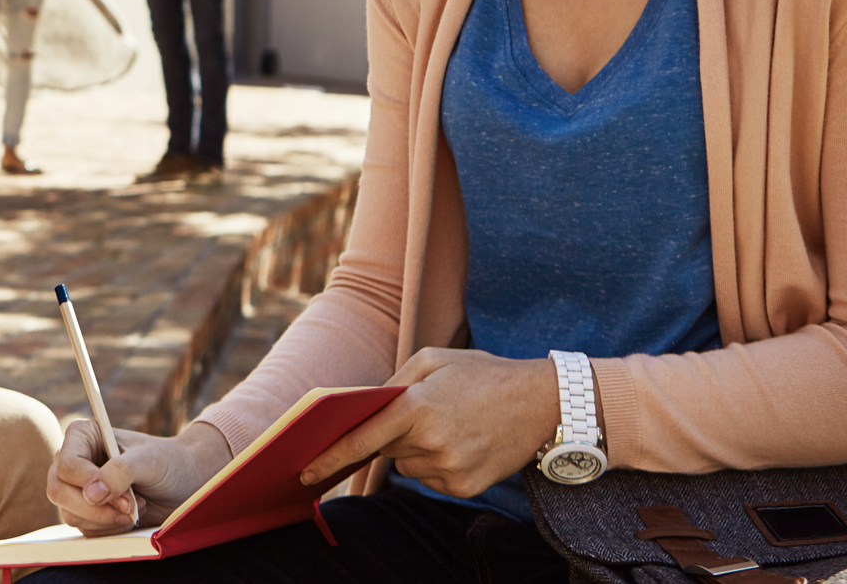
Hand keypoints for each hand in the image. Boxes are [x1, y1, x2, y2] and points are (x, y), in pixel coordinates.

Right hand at [48, 419, 231, 535]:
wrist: (183, 484)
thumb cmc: (167, 462)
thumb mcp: (148, 461)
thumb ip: (120, 472)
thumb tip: (91, 494)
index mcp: (82, 436)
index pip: (67, 465)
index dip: (91, 484)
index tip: (125, 497)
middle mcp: (73, 461)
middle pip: (59, 491)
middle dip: (95, 507)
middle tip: (130, 509)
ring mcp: (77, 488)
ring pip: (70, 514)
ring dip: (106, 518)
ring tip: (135, 507)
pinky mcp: (86, 512)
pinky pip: (84, 529)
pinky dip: (109, 528)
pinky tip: (129, 516)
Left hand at [299, 349, 560, 499]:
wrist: (541, 403)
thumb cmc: (481, 373)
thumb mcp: (433, 359)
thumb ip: (393, 382)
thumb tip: (364, 408)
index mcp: (418, 407)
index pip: (362, 438)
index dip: (331, 456)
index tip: (305, 470)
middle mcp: (431, 444)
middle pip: (386, 450)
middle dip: (392, 435)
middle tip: (422, 416)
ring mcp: (450, 469)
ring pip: (408, 467)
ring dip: (415, 450)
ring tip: (449, 425)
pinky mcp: (465, 487)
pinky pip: (431, 480)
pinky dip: (436, 464)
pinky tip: (461, 442)